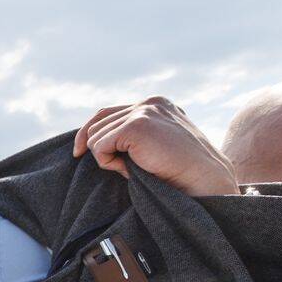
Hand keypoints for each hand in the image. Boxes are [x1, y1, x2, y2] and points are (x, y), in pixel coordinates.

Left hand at [73, 96, 239, 196]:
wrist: (202, 179)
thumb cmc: (178, 171)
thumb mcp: (154, 145)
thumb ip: (131, 136)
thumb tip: (91, 139)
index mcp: (156, 104)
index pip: (107, 113)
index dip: (89, 132)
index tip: (78, 151)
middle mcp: (150, 102)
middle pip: (97, 123)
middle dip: (101, 149)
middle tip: (124, 168)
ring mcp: (144, 110)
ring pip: (96, 136)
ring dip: (107, 158)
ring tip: (133, 168)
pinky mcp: (137, 124)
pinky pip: (99, 146)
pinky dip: (107, 162)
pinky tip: (130, 169)